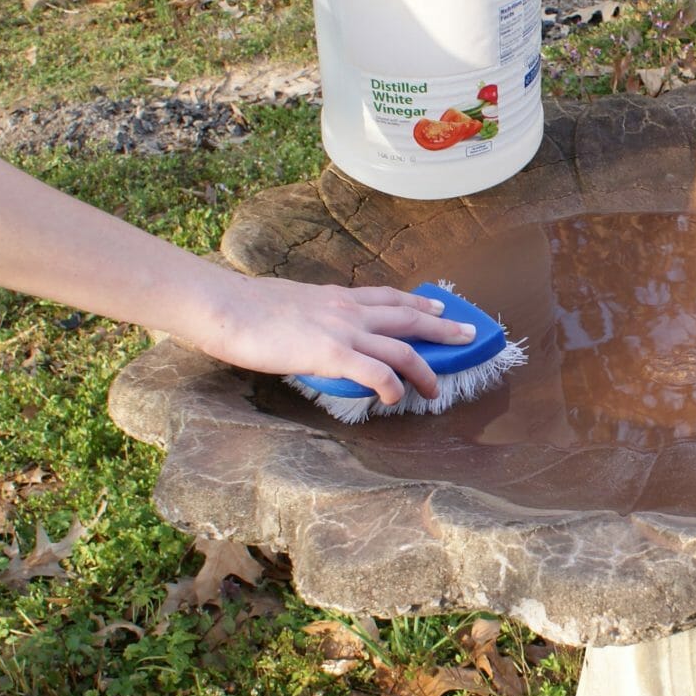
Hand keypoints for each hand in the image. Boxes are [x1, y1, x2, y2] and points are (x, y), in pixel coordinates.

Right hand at [192, 275, 476, 403]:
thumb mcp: (291, 303)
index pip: (389, 297)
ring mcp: (343, 331)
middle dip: (443, 329)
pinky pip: (376, 372)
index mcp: (338, 297)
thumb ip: (313, 316)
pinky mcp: (332, 354)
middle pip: (409, 317)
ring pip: (402, 348)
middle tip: (469, 335)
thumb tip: (313, 330)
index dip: (418, 304)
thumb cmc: (247, 309)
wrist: (227, 308)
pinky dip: (392, 387)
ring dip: (425, 370)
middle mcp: (349, 310)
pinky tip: (395, 399)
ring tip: (436, 390)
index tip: (440, 309)